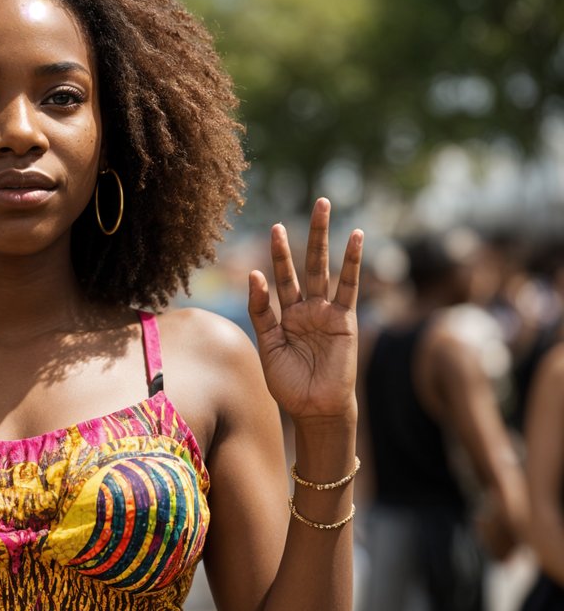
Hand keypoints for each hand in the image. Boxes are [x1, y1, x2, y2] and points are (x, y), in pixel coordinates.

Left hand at [247, 198, 362, 423]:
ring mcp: (326, 311)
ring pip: (325, 267)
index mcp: (285, 315)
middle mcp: (307, 308)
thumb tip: (254, 275)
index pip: (280, 277)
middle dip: (308, 234)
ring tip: (325, 207)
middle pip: (306, 263)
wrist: (314, 408)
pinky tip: (357, 237)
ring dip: (325, 237)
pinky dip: (353, 263)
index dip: (278, 254)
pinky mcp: (344, 319)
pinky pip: (349, 286)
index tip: (274, 227)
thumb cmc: (289, 383)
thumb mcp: (268, 345)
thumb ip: (261, 311)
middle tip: (317, 201)